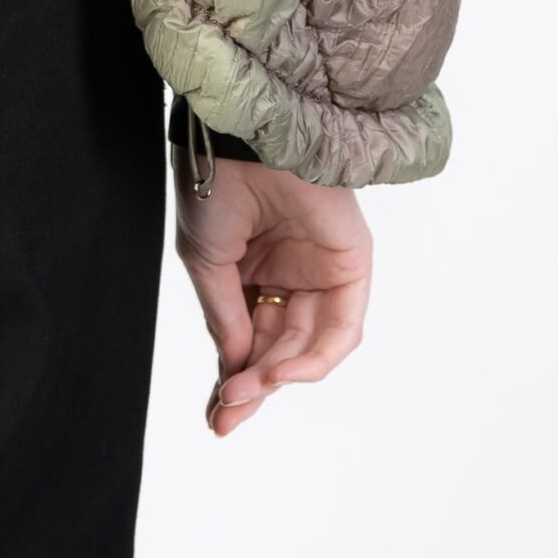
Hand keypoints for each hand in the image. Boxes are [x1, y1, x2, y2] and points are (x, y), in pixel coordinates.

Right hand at [174, 147, 372, 437]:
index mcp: (251, 270)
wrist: (244, 142)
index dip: (233, 378)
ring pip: (306, 347)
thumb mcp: (207, 262)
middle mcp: (289, 276)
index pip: (247, 338)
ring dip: (275, 376)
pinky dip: (312, 360)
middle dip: (252, 386)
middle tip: (227, 415)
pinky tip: (279, 372)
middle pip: (277, 350)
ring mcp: (321, 274)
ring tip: (244, 391)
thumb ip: (226, 318)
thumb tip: (237, 370)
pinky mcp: (350, 269)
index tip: (216, 415)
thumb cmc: (216, 185)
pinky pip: (339, 331)